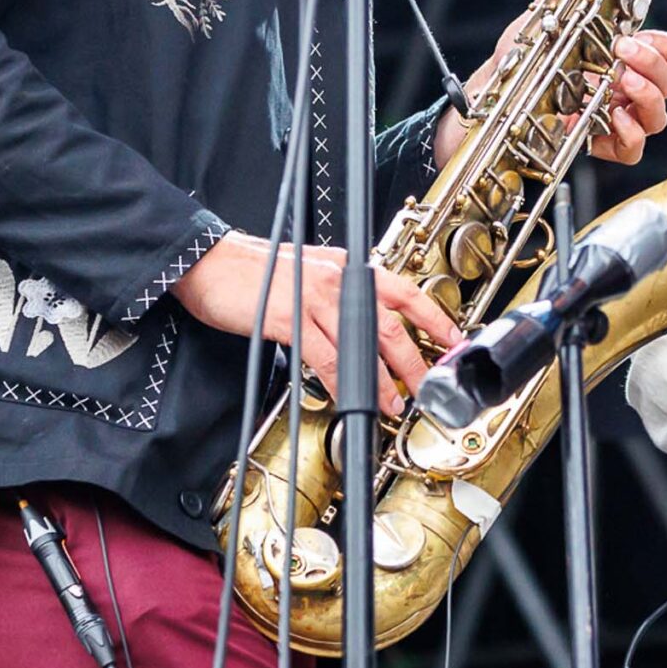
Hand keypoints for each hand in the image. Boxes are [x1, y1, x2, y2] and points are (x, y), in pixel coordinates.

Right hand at [173, 232, 462, 417]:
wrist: (212, 263)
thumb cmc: (257, 270)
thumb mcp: (311, 270)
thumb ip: (341, 291)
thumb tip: (368, 318)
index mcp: (348, 268)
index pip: (405, 292)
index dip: (435, 318)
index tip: (454, 341)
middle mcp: (338, 281)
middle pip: (390, 326)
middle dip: (415, 363)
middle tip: (429, 386)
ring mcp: (315, 301)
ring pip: (362, 347)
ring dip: (381, 381)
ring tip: (394, 404)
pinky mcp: (290, 321)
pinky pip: (324, 358)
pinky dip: (341, 381)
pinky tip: (350, 396)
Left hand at [433, 0, 666, 168]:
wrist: (488, 93)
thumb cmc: (522, 57)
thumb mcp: (544, 11)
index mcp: (623, 58)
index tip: (644, 34)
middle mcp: (624, 88)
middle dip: (656, 65)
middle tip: (623, 51)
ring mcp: (614, 116)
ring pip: (658, 118)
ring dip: (648, 97)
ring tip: (620, 81)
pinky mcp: (598, 143)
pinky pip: (632, 150)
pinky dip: (629, 135)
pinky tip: (611, 117)